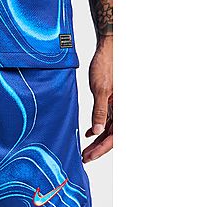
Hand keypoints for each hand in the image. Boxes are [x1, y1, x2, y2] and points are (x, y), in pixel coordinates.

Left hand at [83, 36, 112, 162]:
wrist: (110, 48)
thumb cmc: (106, 65)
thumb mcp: (100, 90)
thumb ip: (99, 111)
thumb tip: (97, 132)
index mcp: (123, 108)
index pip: (115, 136)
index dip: (102, 149)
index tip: (89, 157)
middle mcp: (123, 109)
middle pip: (113, 136)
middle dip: (98, 148)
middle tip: (84, 158)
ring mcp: (118, 106)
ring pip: (110, 129)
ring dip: (98, 140)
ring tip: (85, 150)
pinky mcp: (113, 101)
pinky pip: (108, 120)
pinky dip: (98, 128)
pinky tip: (89, 133)